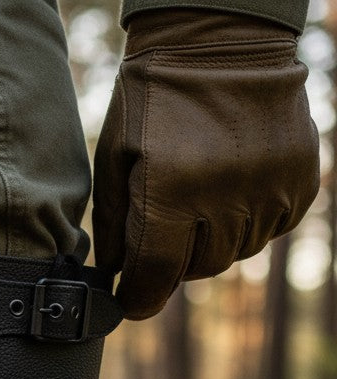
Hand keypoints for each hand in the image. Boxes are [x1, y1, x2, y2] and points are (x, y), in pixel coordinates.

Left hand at [93, 10, 319, 320]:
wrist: (221, 42)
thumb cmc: (154, 101)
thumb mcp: (116, 158)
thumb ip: (113, 224)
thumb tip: (114, 278)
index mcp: (172, 188)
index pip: (156, 272)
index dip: (140, 298)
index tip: (131, 303)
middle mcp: (227, 194)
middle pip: (195, 269)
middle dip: (171, 262)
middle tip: (161, 231)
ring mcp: (270, 189)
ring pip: (232, 254)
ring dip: (208, 243)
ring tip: (195, 200)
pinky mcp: (299, 181)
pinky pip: (268, 231)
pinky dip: (244, 224)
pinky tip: (229, 190)